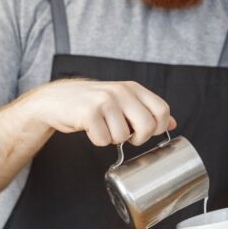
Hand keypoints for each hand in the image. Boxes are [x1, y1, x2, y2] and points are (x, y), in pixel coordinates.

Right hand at [33, 79, 175, 146]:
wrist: (55, 100)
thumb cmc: (90, 102)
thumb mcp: (121, 100)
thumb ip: (145, 109)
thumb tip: (173, 124)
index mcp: (132, 87)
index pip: (162, 110)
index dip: (158, 128)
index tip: (143, 131)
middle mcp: (120, 91)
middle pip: (147, 126)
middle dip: (138, 138)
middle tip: (125, 136)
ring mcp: (104, 101)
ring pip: (122, 137)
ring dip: (112, 139)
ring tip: (101, 127)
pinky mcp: (88, 113)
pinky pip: (103, 140)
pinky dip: (97, 141)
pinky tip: (90, 129)